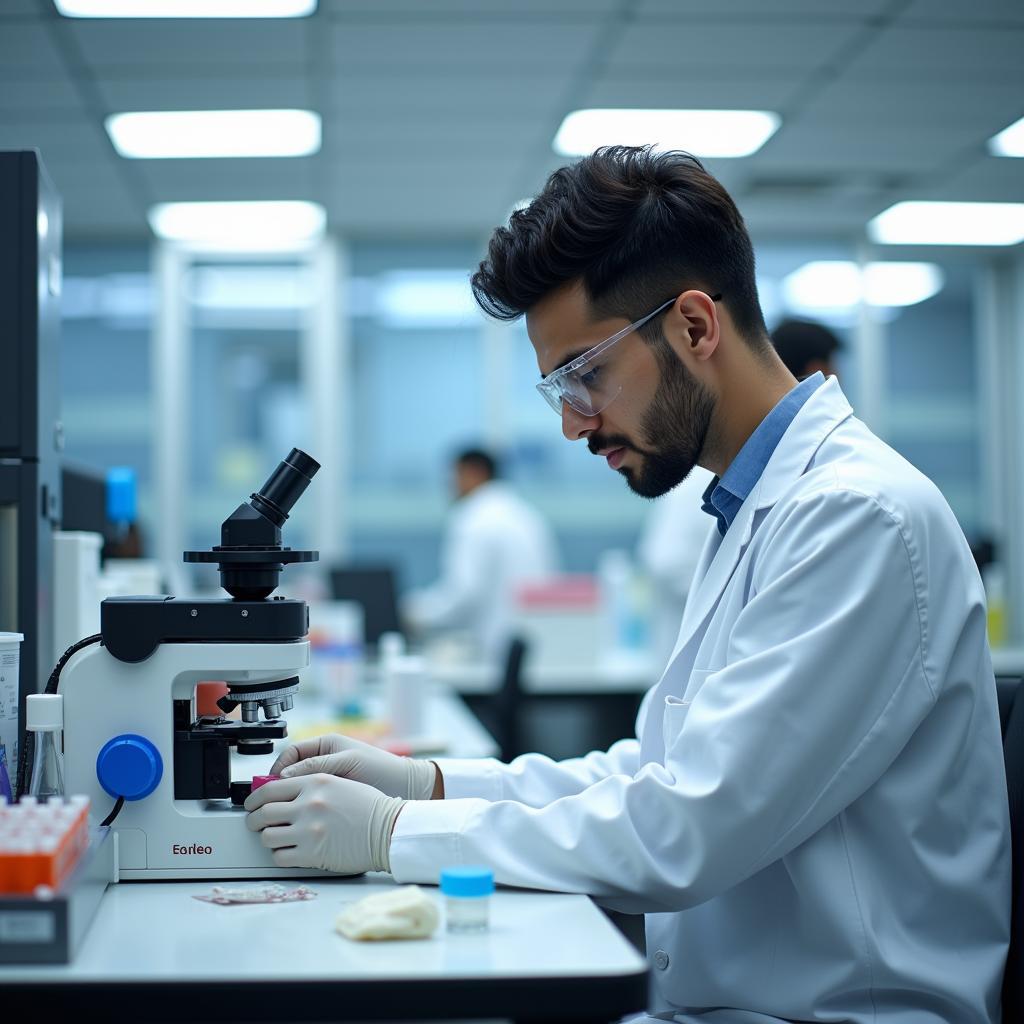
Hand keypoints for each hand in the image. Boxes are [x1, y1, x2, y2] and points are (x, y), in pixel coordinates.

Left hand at [244, 774, 403, 874]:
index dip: (255, 798)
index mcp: (315, 782)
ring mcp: (308, 830)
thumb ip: (311, 784)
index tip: (252, 804)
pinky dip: (279, 855)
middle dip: (254, 820)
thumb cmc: (370, 807)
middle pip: (262, 813)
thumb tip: (282, 791)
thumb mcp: (340, 782)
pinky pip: (279, 856)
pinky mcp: (311, 854)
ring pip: (266, 836)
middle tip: (256, 823)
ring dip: (267, 838)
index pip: (270, 788)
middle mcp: (308, 804)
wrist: (389, 829)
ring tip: (275, 838)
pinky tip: (288, 852)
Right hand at [271, 733, 437, 799]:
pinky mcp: (334, 799)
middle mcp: (325, 762)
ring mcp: (329, 781)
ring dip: (288, 799)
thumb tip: (285, 775)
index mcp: (327, 745)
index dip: (278, 767)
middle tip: (268, 801)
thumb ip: (317, 765)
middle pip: (291, 772)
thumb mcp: (347, 761)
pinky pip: (311, 802)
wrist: (407, 788)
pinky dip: (302, 808)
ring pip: (298, 789)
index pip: (292, 753)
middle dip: (278, 785)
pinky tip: (299, 818)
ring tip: (281, 811)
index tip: (270, 783)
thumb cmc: (382, 768)